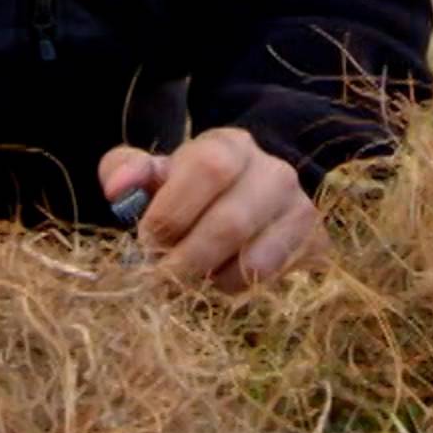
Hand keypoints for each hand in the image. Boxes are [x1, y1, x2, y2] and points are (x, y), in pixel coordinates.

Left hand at [99, 127, 324, 290]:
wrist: (247, 197)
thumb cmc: (190, 188)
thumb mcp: (155, 172)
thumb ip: (126, 171)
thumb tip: (117, 189)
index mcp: (230, 145)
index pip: (208, 169)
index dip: (172, 211)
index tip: (147, 239)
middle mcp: (274, 171)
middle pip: (230, 223)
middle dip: (185, 260)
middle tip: (159, 278)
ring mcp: (300, 208)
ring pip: (253, 260)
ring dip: (210, 278)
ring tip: (190, 273)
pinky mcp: (314, 243)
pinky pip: (271, 280)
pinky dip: (235, 287)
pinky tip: (219, 275)